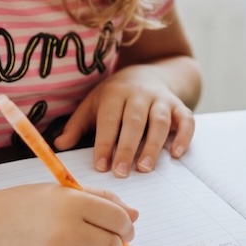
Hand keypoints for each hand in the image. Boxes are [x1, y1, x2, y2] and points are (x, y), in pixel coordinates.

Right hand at [0, 184, 136, 245]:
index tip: (123, 226)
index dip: (125, 224)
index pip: (118, 218)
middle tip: (99, 235)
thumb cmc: (24, 205)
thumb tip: (134, 215)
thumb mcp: (61, 191)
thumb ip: (100, 199)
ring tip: (74, 243)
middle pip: (113, 244)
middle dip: (112, 241)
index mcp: (73, 203)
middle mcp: (67, 230)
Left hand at [54, 64, 194, 176]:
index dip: (105, 143)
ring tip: (145, 168)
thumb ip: (77, 125)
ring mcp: (162, 100)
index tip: (100, 166)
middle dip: (128, 147)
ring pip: (160, 121)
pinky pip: (186, 120)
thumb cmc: (116, 96)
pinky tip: (176, 154)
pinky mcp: (180, 106)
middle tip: (121, 173)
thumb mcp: (94, 104)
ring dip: (153, 145)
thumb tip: (59, 145)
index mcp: (116, 93)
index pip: (109, 119)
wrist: (150, 72)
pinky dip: (184, 137)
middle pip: (135, 121)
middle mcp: (140, 94)